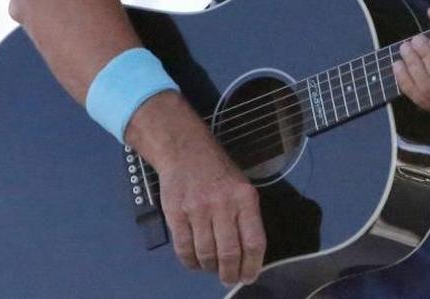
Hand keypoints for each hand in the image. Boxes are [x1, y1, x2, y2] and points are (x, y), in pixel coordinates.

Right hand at [128, 93, 266, 286]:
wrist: (185, 150)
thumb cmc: (218, 171)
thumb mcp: (242, 187)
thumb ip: (246, 217)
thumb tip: (248, 254)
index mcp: (245, 198)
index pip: (254, 241)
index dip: (253, 265)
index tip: (249, 276)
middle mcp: (223, 205)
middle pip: (229, 253)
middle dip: (230, 274)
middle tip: (229, 279)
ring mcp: (197, 210)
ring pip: (206, 254)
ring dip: (210, 268)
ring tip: (212, 269)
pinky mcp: (176, 214)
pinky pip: (184, 248)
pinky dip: (190, 262)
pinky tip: (195, 261)